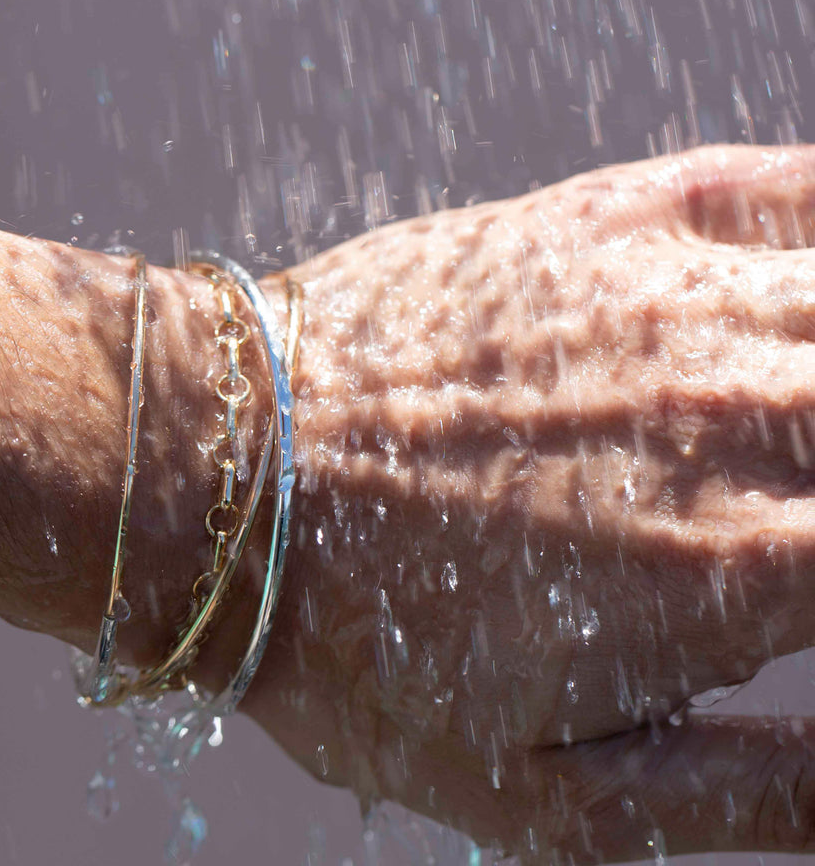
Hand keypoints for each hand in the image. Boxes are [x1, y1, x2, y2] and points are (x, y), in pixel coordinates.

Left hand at [242, 144, 814, 861]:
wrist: (223, 475)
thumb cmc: (360, 639)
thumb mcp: (553, 792)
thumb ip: (758, 795)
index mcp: (740, 564)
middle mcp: (729, 408)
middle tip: (811, 507)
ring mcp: (665, 292)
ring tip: (806, 409)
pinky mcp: (596, 220)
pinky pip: (784, 185)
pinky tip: (812, 275)